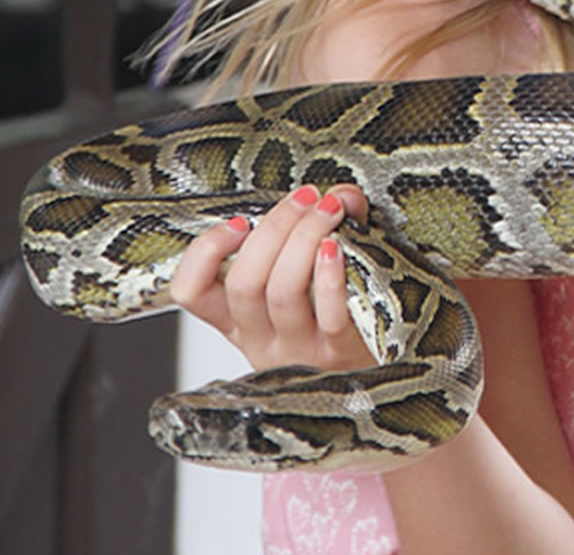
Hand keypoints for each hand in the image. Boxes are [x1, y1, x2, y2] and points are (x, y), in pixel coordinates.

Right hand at [170, 183, 375, 371]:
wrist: (381, 379)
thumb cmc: (341, 321)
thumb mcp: (313, 282)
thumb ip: (323, 230)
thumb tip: (341, 193)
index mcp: (241, 322)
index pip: (191, 293)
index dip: (204, 253)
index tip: (239, 221)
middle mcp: (262, 341)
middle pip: (244, 282)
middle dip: (274, 228)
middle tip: (305, 197)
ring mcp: (300, 352)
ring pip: (281, 293)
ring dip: (304, 240)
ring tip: (330, 210)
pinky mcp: (340, 355)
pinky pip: (328, 314)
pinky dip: (330, 276)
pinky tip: (338, 248)